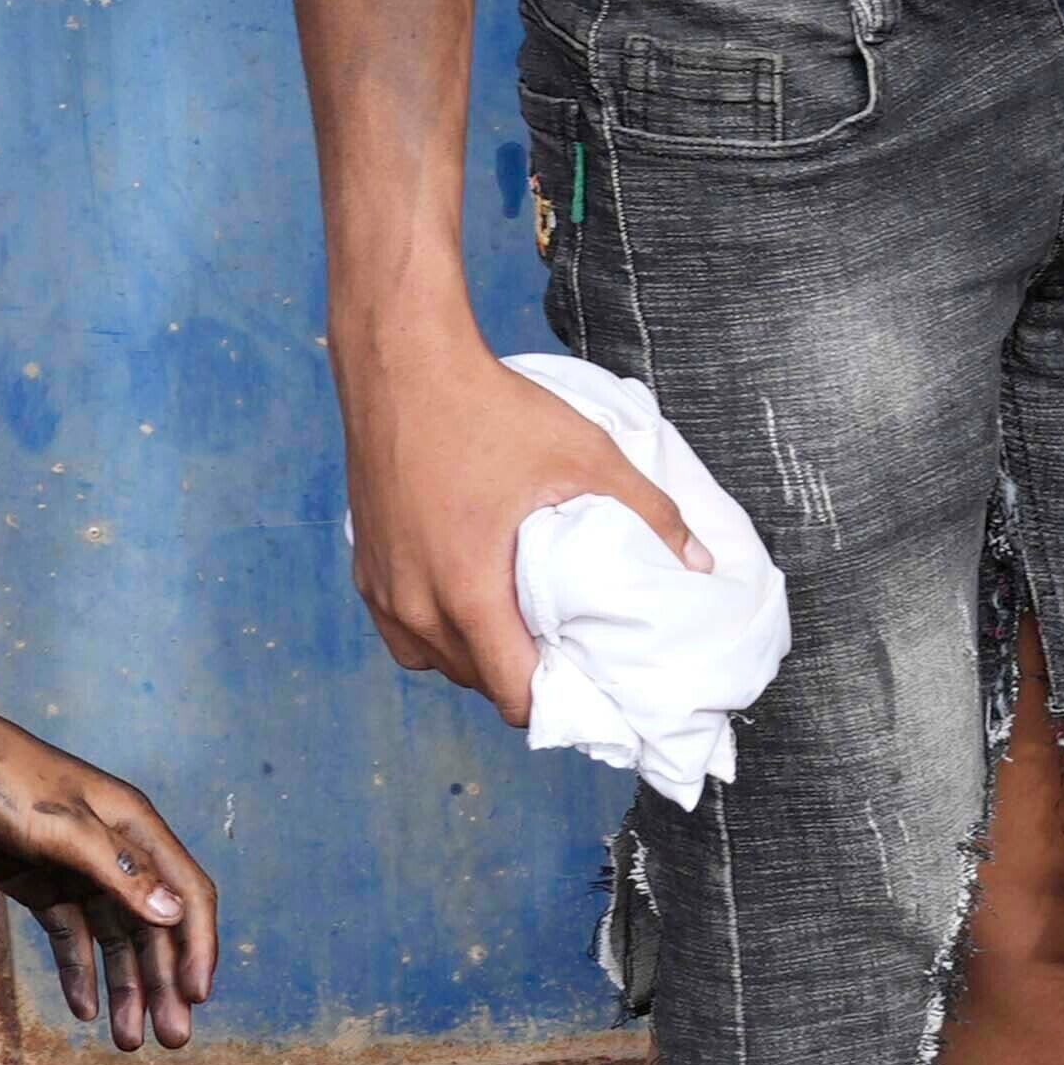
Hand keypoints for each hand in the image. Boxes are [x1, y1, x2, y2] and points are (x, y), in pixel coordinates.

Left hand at [0, 696, 222, 1050]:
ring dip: (125, 986)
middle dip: (164, 981)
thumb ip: (119, 870)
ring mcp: (74, 867)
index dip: (197, 944)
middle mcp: (113, 849)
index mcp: (133, 825)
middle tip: (171, 1039)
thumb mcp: (61, 824)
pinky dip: (79, 972)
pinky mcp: (36, 881)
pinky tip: (83, 1010)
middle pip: (152, 925)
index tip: (197, 996)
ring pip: (113, 937)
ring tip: (130, 1040)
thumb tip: (174, 914)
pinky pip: (69, 935)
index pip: (186, 891)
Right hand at [336, 335, 704, 725]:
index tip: (584, 685)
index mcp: (467, 591)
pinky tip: (467, 601)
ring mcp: (382, 588)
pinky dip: (436, 631)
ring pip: (435, 660)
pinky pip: (402, 631)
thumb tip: (698, 560)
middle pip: (477, 682)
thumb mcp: (584, 456)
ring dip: (477, 657)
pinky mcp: (365, 567)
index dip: (553, 701)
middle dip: (521, 677)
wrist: (403, 363)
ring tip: (519, 627)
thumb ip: (646, 512)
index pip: (510, 693)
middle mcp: (415, 603)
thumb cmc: (486, 408)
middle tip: (563, 650)